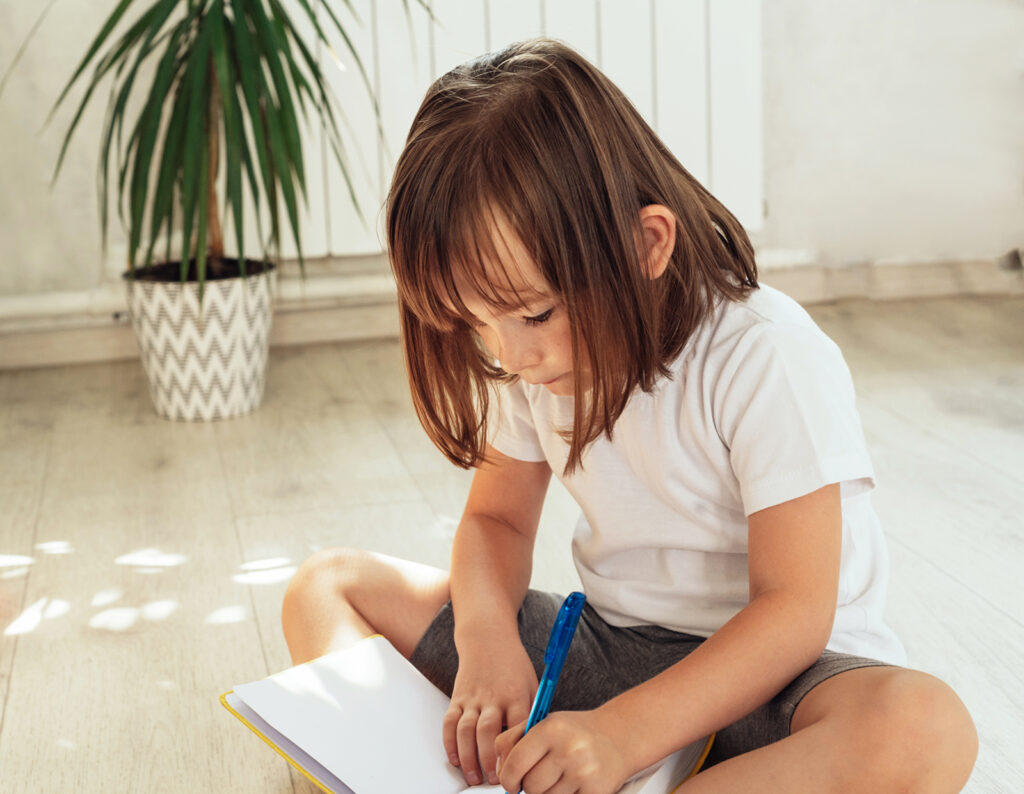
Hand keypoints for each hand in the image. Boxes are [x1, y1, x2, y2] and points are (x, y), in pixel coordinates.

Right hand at [445, 638, 537, 785]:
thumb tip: (535, 747)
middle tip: (494, 781)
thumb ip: (532, 713)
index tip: (519, 771)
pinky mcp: (458, 697)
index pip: (517, 728)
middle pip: (488, 732)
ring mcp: (473, 697)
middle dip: (490, 761)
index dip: (517, 752)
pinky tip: (456, 759)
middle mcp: (493, 696)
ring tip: (474, 777)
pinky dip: (450, 743)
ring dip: (469, 757)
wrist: (488, 637)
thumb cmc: (513, 665)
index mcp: (516, 694)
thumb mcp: (532, 685)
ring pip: (466, 730)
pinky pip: (450, 723)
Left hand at [495, 710, 632, 793]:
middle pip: (529, 786)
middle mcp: (568, 749)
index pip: (515, 763)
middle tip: (540, 776)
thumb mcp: (543, 724)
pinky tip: (572, 785)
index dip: (508, 778)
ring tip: (560, 777)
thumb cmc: (573, 732)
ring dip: (548, 793)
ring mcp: (583, 772)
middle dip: (530, 786)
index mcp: (550, 728)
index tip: (511, 782)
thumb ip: (513, 740)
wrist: (617, 737)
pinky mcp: (596, 791)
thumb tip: (498, 770)